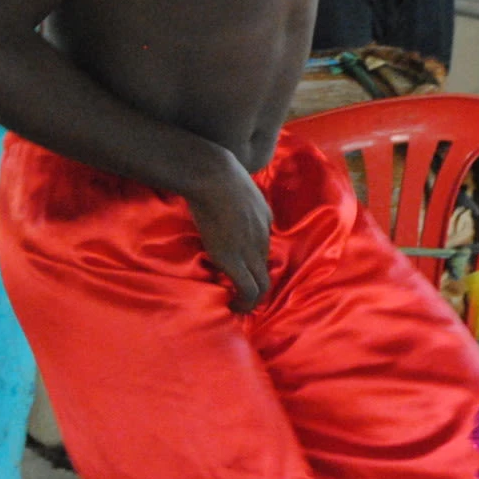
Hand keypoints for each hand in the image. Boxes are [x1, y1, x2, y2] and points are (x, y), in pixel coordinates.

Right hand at [185, 149, 273, 312]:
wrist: (213, 175)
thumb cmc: (216, 172)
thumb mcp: (235, 184)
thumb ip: (233, 198)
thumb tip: (212, 200)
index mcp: (264, 217)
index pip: (263, 246)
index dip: (252, 262)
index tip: (241, 270)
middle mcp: (262, 236)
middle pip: (266, 268)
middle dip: (257, 285)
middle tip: (241, 295)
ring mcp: (250, 249)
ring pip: (262, 282)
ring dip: (252, 297)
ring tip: (238, 305)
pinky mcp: (233, 259)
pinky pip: (249, 288)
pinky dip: (245, 302)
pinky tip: (233, 306)